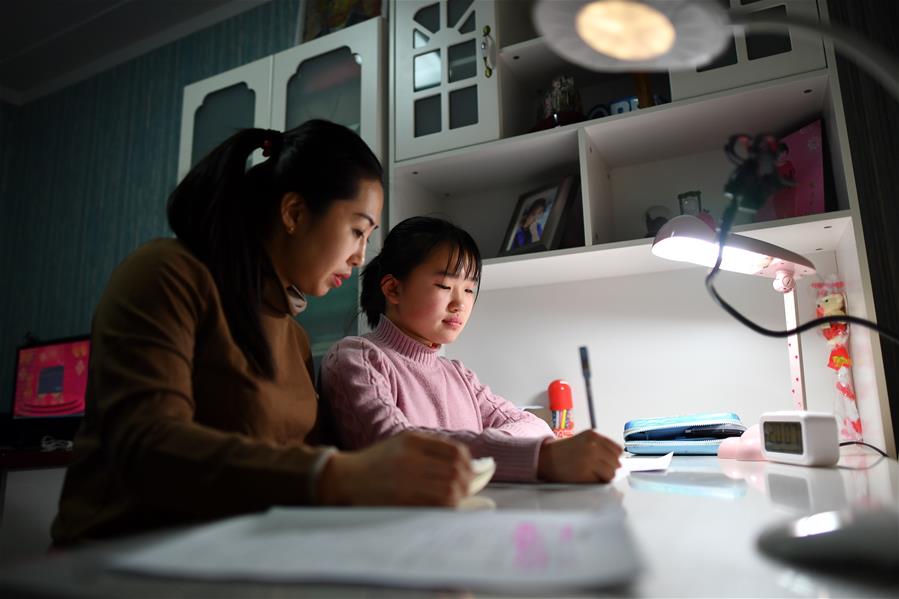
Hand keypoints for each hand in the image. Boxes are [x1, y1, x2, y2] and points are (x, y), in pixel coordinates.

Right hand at [316, 431, 473, 506]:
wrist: (343, 479)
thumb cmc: (376, 462)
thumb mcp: (401, 442)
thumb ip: (431, 447)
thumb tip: (470, 462)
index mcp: (412, 440)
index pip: (456, 451)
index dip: (468, 464)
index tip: (470, 471)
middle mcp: (410, 457)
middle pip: (456, 471)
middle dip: (468, 482)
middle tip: (467, 489)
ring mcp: (406, 479)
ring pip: (450, 490)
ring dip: (459, 497)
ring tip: (457, 499)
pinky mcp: (401, 500)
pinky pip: (435, 505)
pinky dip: (447, 508)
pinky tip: (445, 507)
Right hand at [537, 430, 621, 482]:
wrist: (545, 457)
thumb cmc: (564, 451)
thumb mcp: (584, 440)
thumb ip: (600, 446)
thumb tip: (619, 462)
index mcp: (593, 436)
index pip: (617, 450)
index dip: (614, 457)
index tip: (609, 461)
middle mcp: (593, 446)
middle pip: (616, 463)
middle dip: (610, 468)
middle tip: (600, 470)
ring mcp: (589, 460)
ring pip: (610, 473)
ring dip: (605, 476)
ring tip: (594, 474)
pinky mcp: (585, 474)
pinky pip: (600, 481)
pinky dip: (596, 482)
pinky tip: (587, 477)